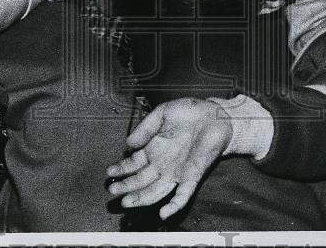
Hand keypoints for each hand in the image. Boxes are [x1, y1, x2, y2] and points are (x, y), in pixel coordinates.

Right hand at [107, 98, 231, 219]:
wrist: (215, 115)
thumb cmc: (190, 112)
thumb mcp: (162, 113)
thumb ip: (145, 127)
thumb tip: (128, 143)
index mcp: (154, 149)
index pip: (133, 164)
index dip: (121, 169)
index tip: (109, 172)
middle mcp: (163, 164)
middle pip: (141, 181)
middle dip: (126, 186)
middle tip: (113, 190)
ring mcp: (177, 172)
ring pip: (156, 191)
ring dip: (141, 198)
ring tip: (126, 202)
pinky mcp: (192, 176)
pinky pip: (182, 195)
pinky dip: (174, 206)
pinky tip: (163, 213)